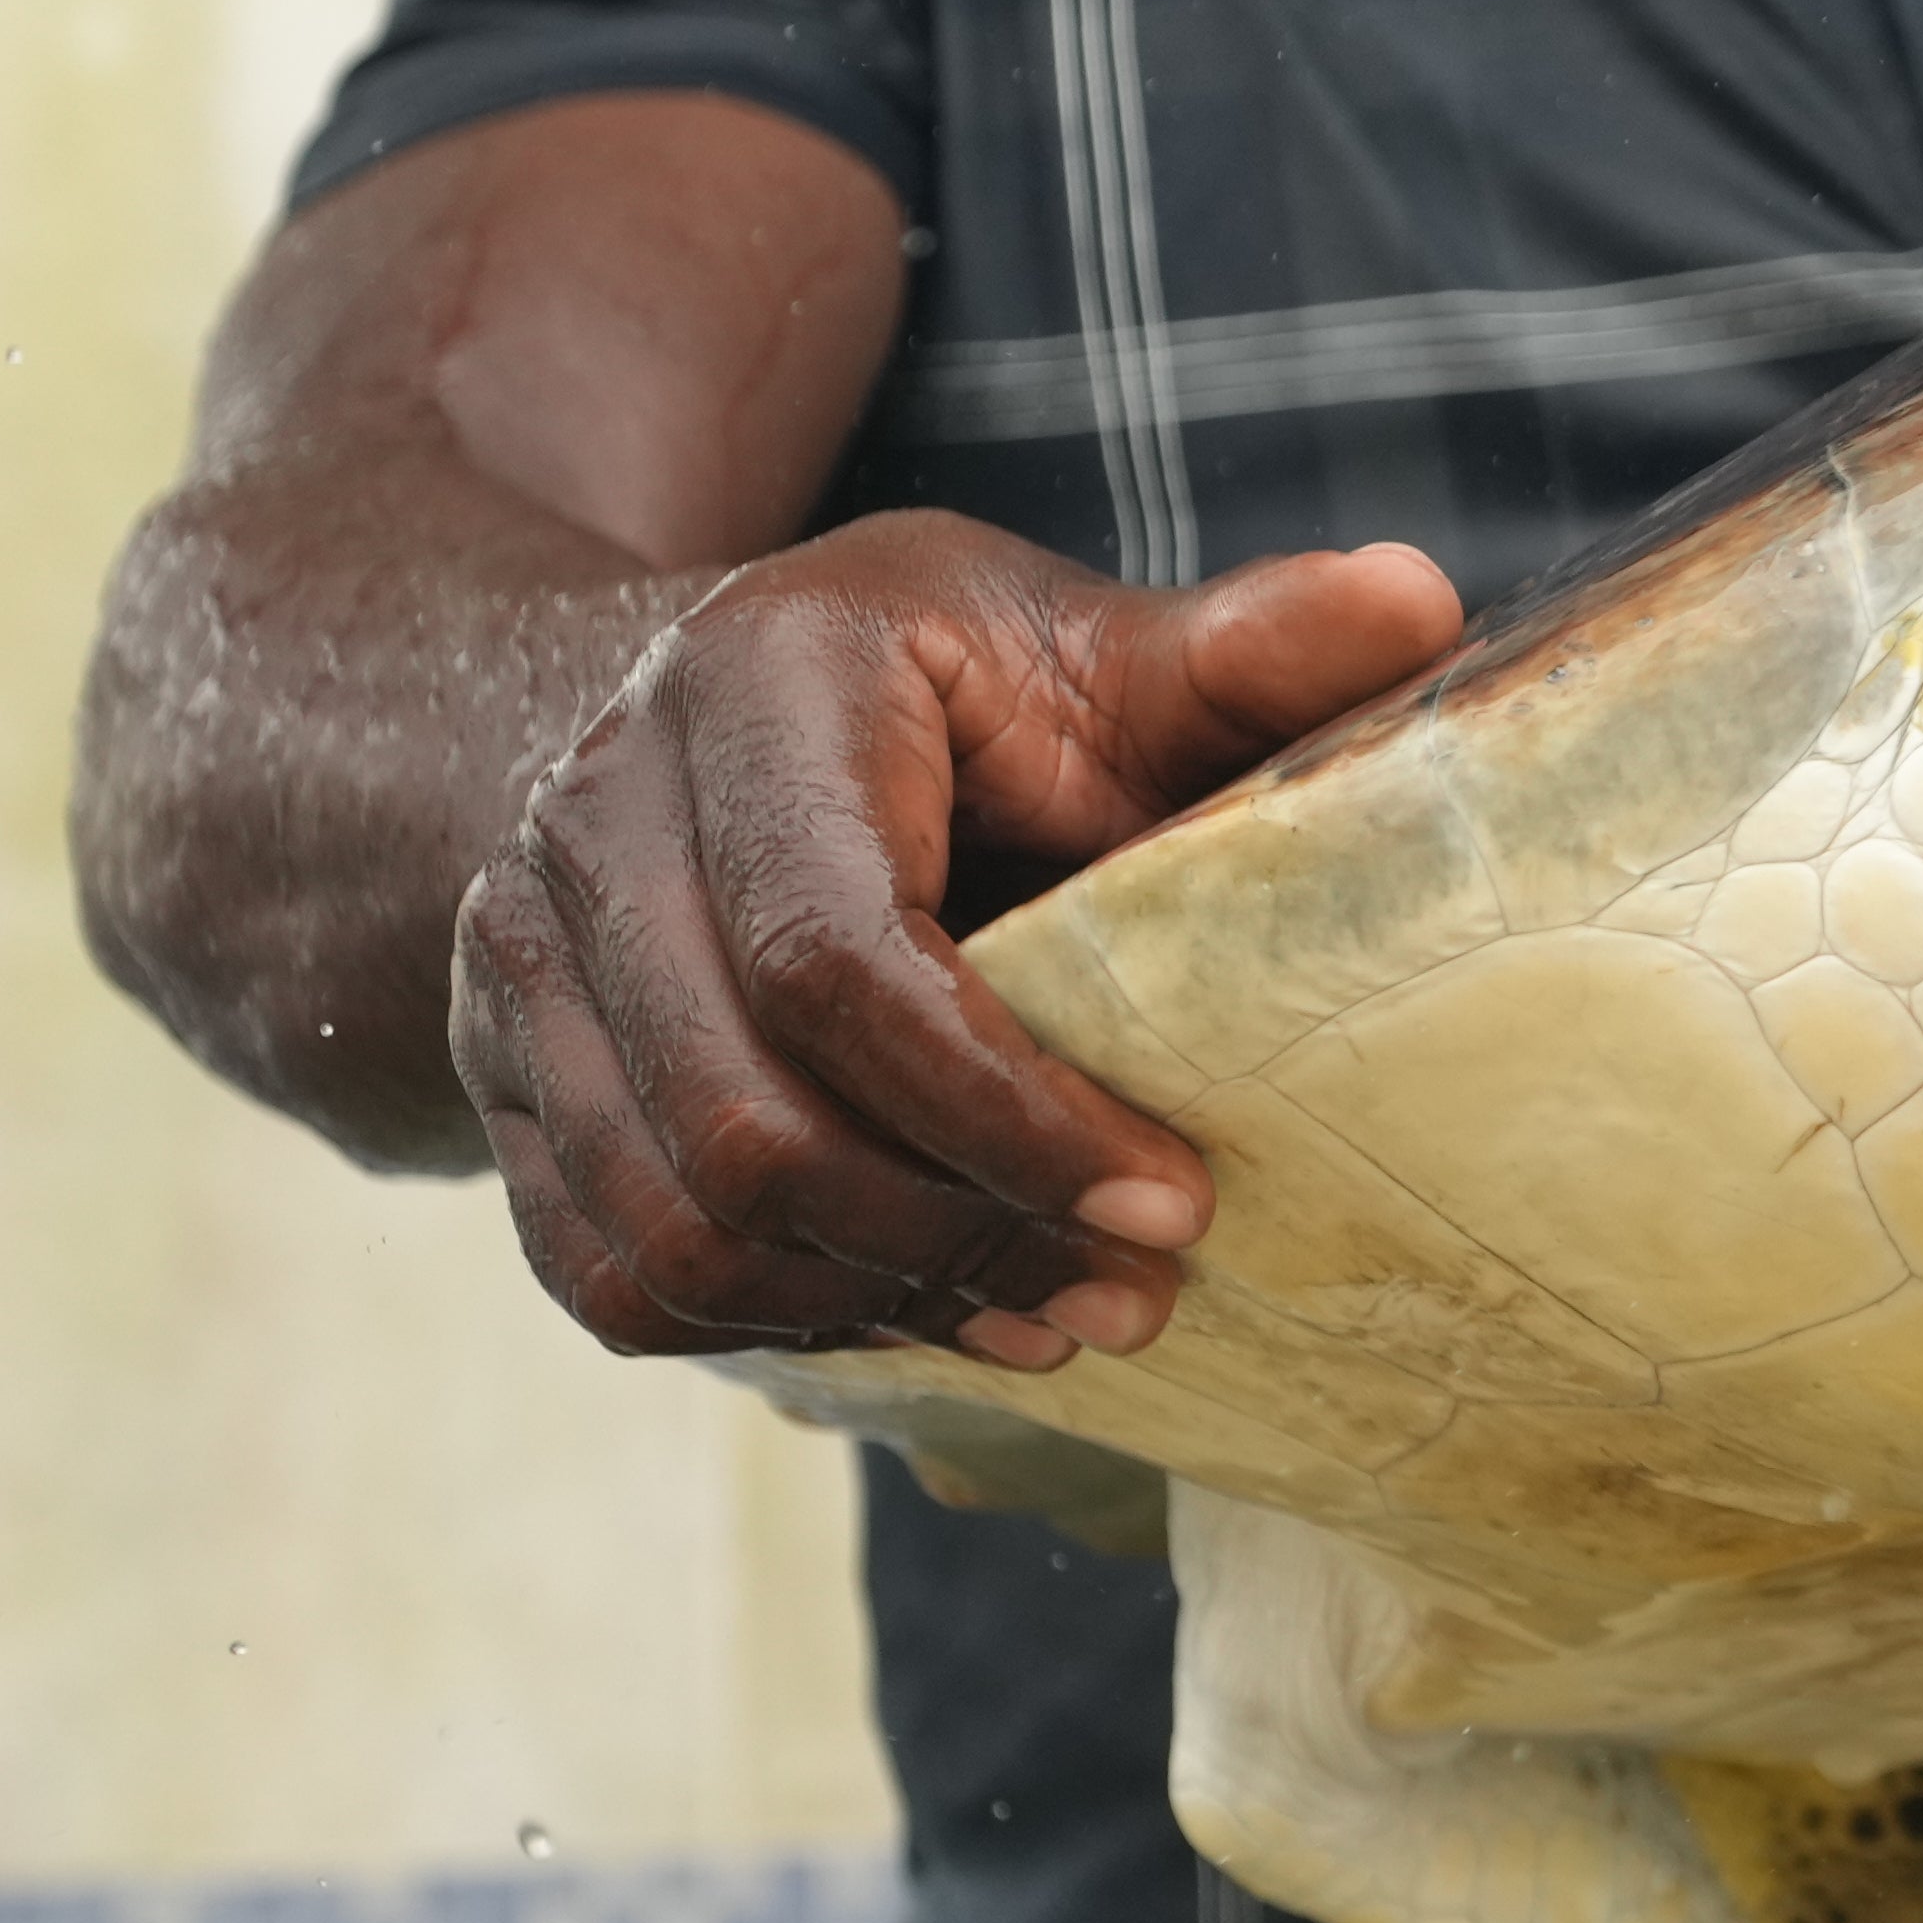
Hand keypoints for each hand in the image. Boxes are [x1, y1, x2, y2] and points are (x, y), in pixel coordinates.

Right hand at [448, 513, 1460, 1368]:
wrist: (695, 719)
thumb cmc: (937, 686)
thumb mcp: (1084, 638)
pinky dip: (776, 1322)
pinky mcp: (505, 1082)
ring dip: (877, 1302)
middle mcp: (593, 822)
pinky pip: (615, 1270)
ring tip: (1062, 1322)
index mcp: (751, 684)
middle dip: (959, 1237)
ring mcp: (515, 961)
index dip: (1007, 1110)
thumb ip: (1247, 647)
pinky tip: (927, 1314)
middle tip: (1141, 1295)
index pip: (837, 956)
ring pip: (672, 1223)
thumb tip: (1418, 600)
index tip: (1176, 1198)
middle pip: (745, 1120)